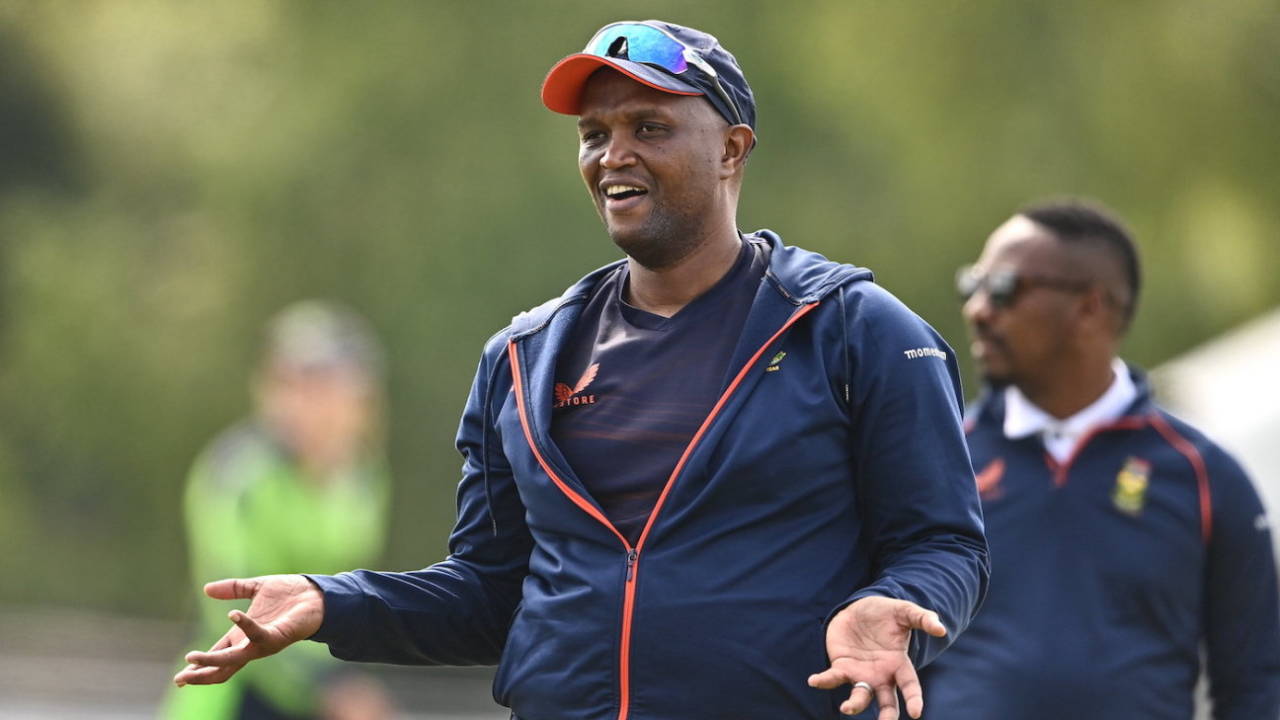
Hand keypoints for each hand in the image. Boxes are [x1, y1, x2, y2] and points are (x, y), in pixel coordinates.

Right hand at [172, 574, 324, 686]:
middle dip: (201, 675)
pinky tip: (233, 614)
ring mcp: (263, 643)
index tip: (180, 677)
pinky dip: (244, 625)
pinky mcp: (276, 636)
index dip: (199, 666)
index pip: (217, 654)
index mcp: (243, 636)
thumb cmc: (290, 593)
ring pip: (233, 659)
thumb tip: (206, 589)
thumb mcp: (255, 587)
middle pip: (221, 666)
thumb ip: (232, 589)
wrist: (316, 593)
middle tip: (180, 679)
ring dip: (211, 660)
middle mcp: (251, 644)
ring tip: (192, 658)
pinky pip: (257, 634)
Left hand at [808, 596, 946, 718]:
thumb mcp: (904, 611)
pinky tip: (814, 680)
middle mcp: (881, 674)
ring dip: (854, 704)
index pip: (909, 685)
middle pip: (886, 702)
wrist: (857, 608)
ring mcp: (861, 673)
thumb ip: (922, 618)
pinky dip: (824, 681)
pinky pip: (833, 678)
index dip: (914, 698)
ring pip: (860, 696)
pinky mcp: (841, 667)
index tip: (916, 712)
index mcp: (898, 664)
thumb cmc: (885, 613)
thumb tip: (941, 629)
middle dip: (887, 715)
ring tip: (846, 708)